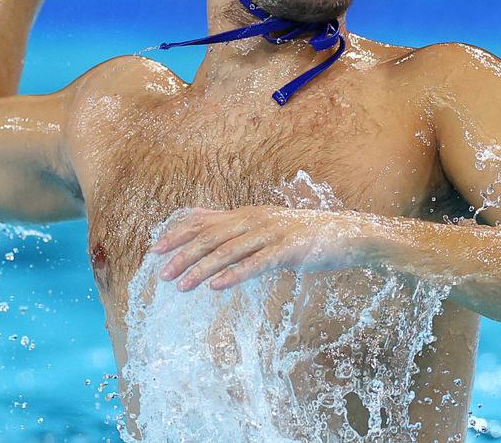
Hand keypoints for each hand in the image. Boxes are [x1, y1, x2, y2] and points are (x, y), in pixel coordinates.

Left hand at [149, 205, 375, 290]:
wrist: (346, 235)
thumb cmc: (301, 234)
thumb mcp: (262, 224)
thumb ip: (231, 222)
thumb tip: (198, 217)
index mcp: (245, 214)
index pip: (203, 223)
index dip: (177, 235)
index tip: (154, 251)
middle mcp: (254, 219)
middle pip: (210, 237)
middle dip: (182, 255)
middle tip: (161, 274)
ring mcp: (271, 233)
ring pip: (228, 251)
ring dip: (202, 269)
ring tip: (181, 286)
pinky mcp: (288, 250)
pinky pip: (256, 263)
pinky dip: (235, 274)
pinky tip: (217, 287)